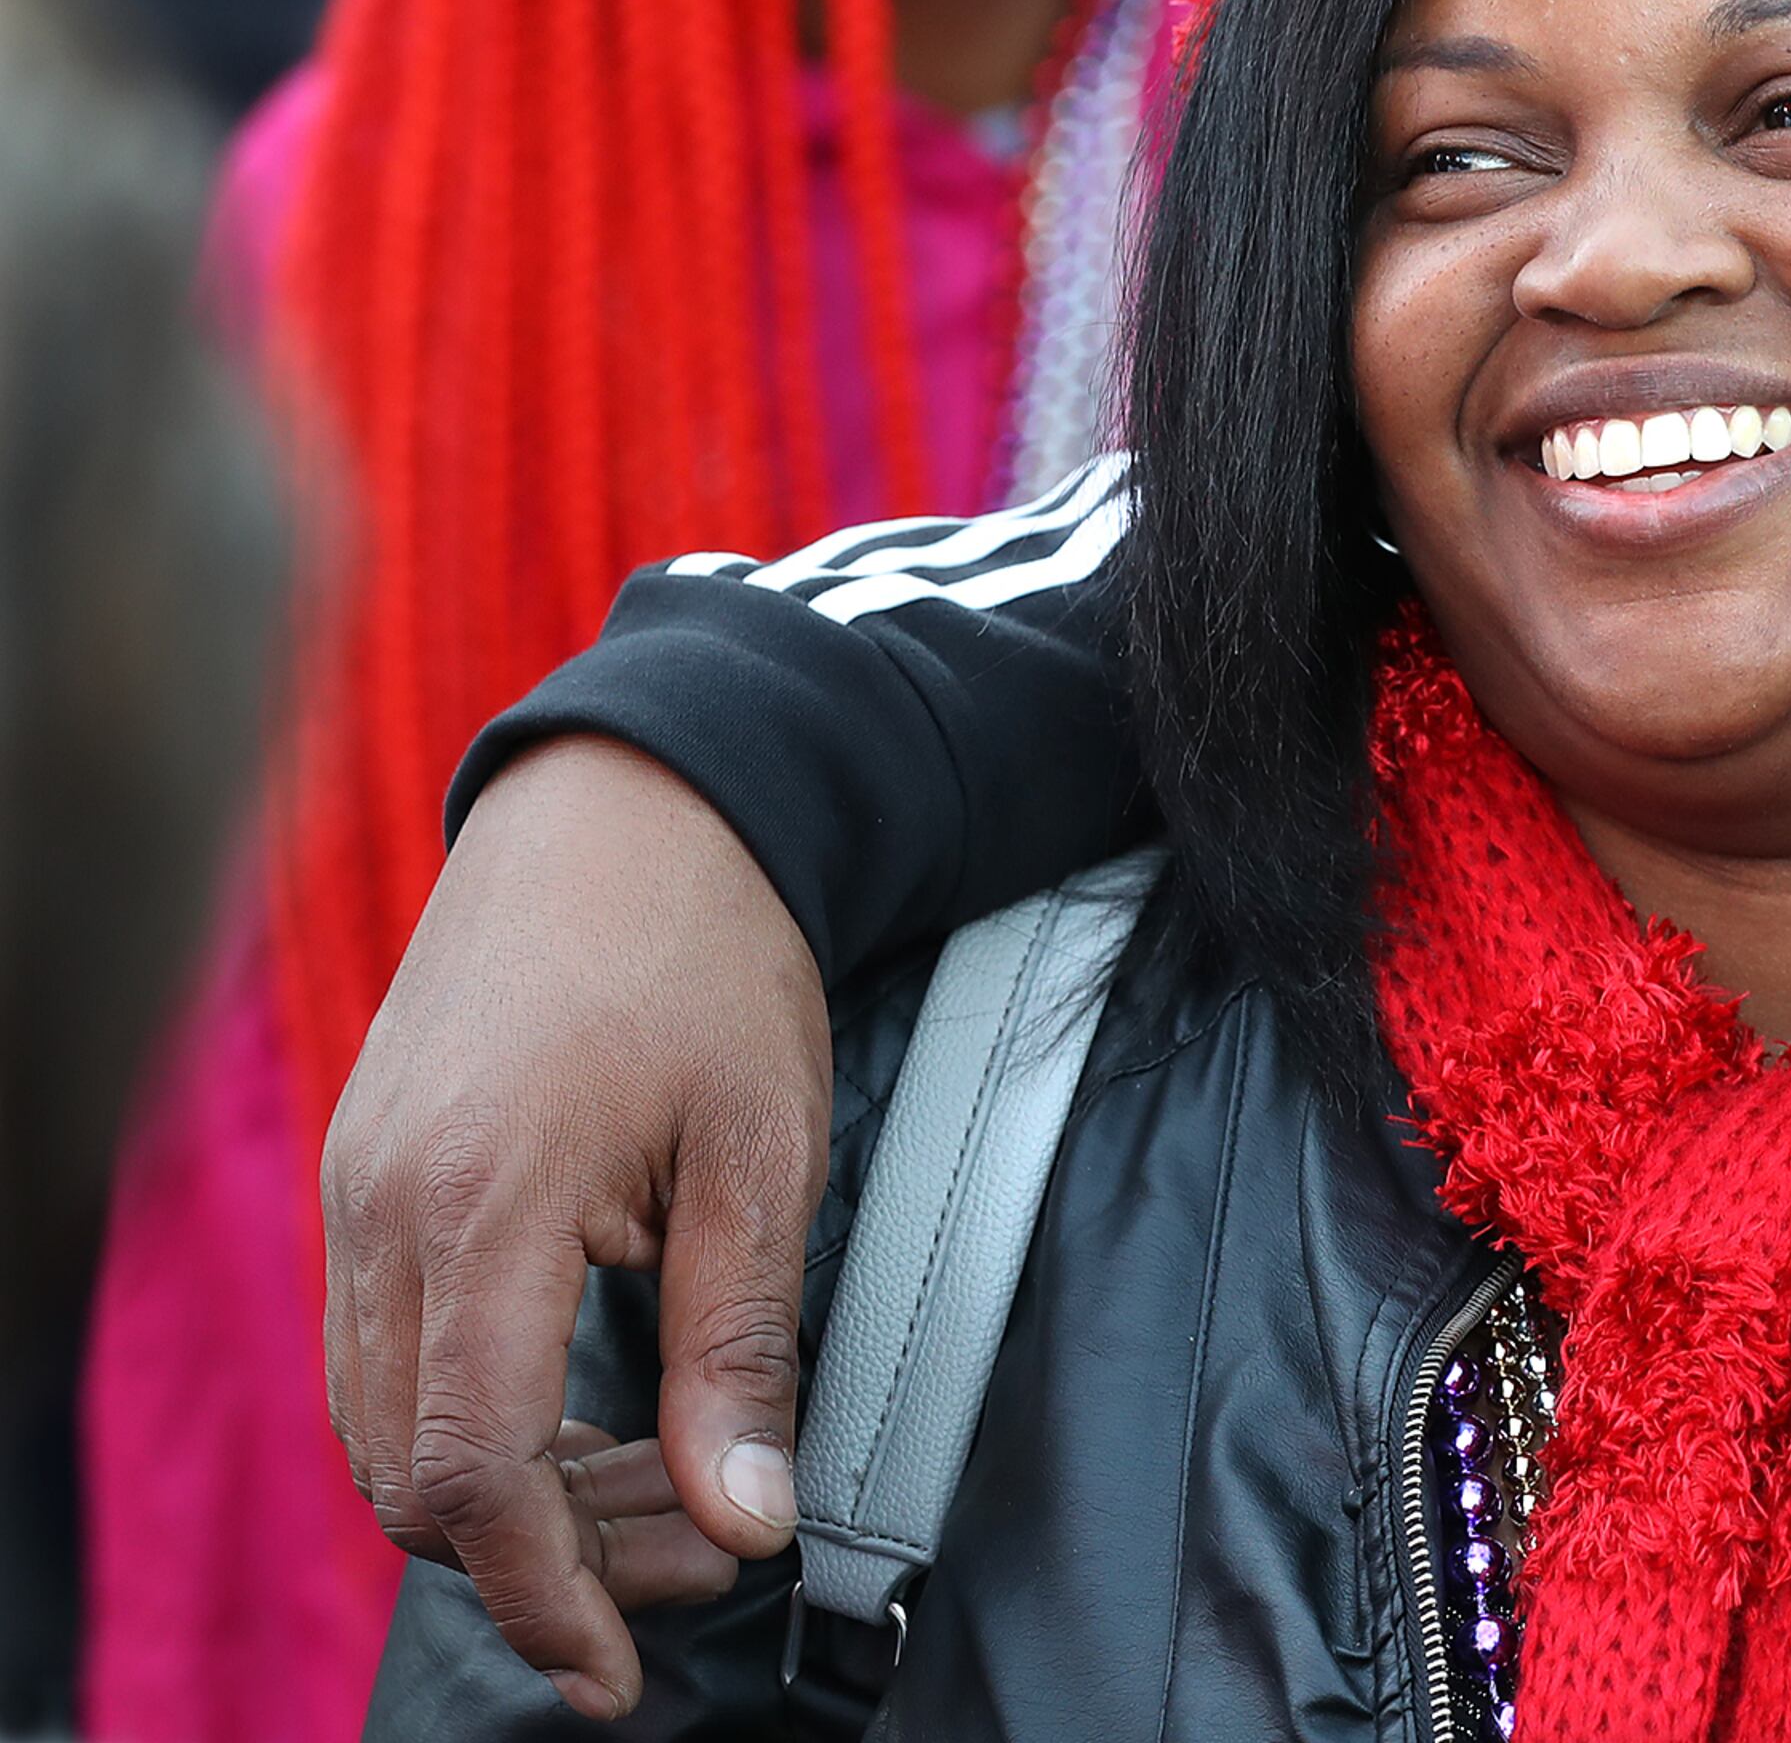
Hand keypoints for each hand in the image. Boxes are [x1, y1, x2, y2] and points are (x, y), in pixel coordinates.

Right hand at [321, 737, 828, 1719]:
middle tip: (696, 1558)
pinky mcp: (365, 1174)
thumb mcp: (765, 1147)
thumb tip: (746, 1518)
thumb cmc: (708, 949)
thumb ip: (742, 1346)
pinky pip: (388, 1350)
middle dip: (549, 1555)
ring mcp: (357, 1191)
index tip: (620, 1665)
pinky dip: (480, 1414)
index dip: (544, 1594)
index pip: (469, 1475)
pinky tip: (595, 1410)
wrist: (632, 801)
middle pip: (413, 1474)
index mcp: (483, 1205)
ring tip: (664, 1490)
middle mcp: (385, 1210)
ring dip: (514, 1492)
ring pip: (390, 1425)